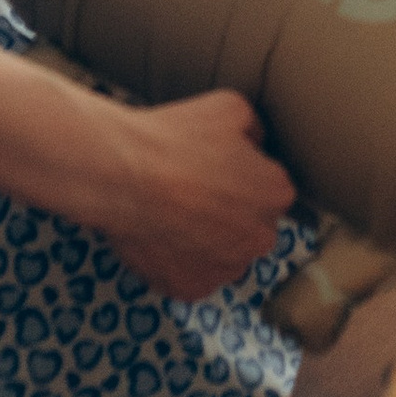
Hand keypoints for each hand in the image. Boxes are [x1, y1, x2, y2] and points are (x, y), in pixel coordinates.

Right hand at [87, 90, 297, 300]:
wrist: (120, 176)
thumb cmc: (173, 140)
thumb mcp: (230, 107)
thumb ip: (255, 129)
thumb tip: (254, 144)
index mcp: (275, 194)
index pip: (271, 189)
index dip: (243, 176)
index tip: (217, 169)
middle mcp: (260, 238)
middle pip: (252, 226)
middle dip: (231, 213)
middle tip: (194, 191)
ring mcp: (225, 269)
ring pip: (224, 255)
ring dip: (208, 240)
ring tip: (173, 213)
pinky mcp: (191, 289)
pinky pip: (192, 275)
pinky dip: (180, 261)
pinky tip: (161, 235)